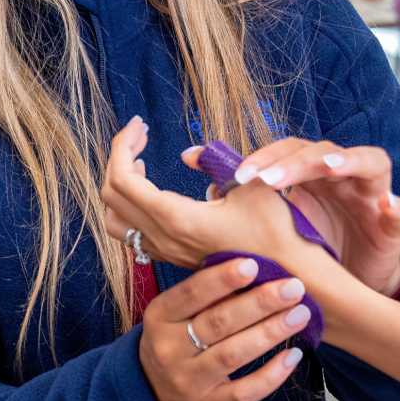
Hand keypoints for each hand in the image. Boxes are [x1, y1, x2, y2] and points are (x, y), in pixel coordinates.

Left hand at [103, 118, 313, 268]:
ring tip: (139, 161)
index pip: (123, 178)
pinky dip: (129, 205)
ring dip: (119, 185)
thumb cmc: (275, 230)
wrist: (288, 276)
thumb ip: (215, 162)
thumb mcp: (250, 185)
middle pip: (111, 194)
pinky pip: (132, 232)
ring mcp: (165, 250)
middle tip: (139, 134)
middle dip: (119, 156)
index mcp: (176, 217)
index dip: (122, 145)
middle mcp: (163, 237)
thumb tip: (189, 153)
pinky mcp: (172, 256)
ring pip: (115, 219)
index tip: (138, 124)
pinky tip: (151, 189)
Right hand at [140, 258, 308, 400]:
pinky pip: (244, 393)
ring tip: (300, 314)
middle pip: (218, 322)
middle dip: (259, 303)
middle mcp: (170, 349)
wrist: (151, 386)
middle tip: (292, 287)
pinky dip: (271, 375)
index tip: (252, 265)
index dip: (222, 279)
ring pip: (233, 354)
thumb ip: (203, 295)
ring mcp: (189, 380)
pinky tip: (292, 355)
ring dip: (270, 332)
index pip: (191, 293)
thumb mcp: (173, 312)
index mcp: (160, 317)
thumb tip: (249, 271)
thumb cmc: (172, 337)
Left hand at [227, 138, 399, 295]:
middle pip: (317, 152)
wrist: (351, 279)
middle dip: (291, 163)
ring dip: (344, 162)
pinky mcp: (391, 223)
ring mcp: (369, 193)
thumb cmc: (312, 240)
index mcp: (308, 171)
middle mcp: (339, 173)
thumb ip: (244, 191)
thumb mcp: (277, 217)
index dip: (262, 157)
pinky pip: (398, 210)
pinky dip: (395, 206)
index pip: (284, 151)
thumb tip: (195, 167)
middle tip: (265, 181)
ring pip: (364, 162)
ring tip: (328, 167)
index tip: (234, 173)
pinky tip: (389, 204)